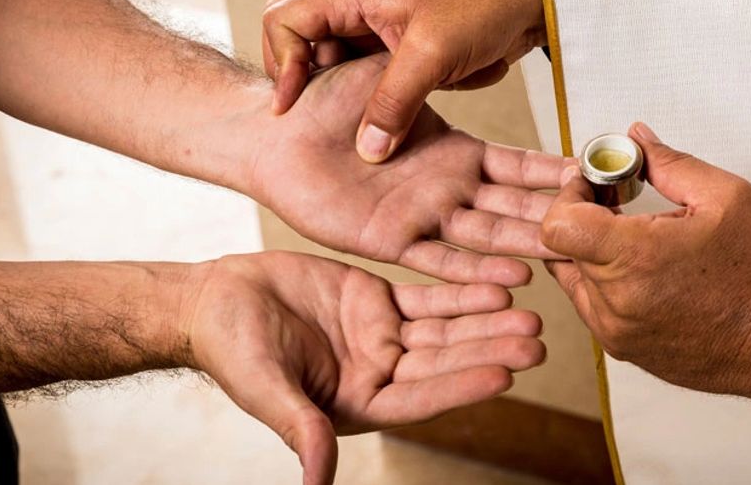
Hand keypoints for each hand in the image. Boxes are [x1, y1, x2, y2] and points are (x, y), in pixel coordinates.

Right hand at [182, 251, 544, 484]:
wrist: (213, 300)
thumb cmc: (230, 350)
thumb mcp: (267, 389)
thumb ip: (300, 429)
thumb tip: (316, 484)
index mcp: (359, 405)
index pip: (420, 398)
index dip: (460, 386)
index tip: (504, 375)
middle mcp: (379, 374)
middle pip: (444, 362)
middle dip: (489, 350)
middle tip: (536, 340)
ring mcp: (382, 338)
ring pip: (445, 329)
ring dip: (486, 321)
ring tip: (529, 313)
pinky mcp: (378, 302)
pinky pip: (428, 297)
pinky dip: (462, 292)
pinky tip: (498, 286)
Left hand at [248, 52, 565, 285]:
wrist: (274, 135)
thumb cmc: (325, 97)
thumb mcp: (387, 74)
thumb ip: (433, 86)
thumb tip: (480, 70)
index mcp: (454, 153)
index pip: (518, 168)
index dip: (555, 176)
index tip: (595, 181)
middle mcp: (446, 189)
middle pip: (513, 208)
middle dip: (553, 218)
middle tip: (599, 229)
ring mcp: (423, 217)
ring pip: (485, 237)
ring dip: (522, 248)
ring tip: (563, 259)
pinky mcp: (391, 241)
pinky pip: (439, 261)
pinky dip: (474, 274)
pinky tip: (509, 282)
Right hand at [260, 0, 543, 162]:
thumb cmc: (484, 5)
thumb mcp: (433, 54)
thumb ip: (395, 101)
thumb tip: (367, 151)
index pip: (286, 18)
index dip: (283, 61)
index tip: (293, 103)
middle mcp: (360, 8)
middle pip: (302, 40)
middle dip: (303, 80)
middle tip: (313, 117)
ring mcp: (381, 29)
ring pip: (336, 63)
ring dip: (339, 95)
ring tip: (345, 129)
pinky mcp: (403, 50)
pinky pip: (369, 76)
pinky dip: (370, 100)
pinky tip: (381, 125)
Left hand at [540, 123, 750, 400]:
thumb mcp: (725, 196)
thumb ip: (670, 161)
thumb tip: (636, 139)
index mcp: (635, 257)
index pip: (558, 222)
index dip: (570, 195)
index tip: (596, 186)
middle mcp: (615, 299)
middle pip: (564, 244)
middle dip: (585, 215)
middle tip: (619, 202)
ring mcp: (613, 328)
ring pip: (572, 274)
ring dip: (591, 249)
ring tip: (634, 238)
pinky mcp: (619, 346)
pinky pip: (589, 303)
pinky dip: (603, 280)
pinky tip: (641, 268)